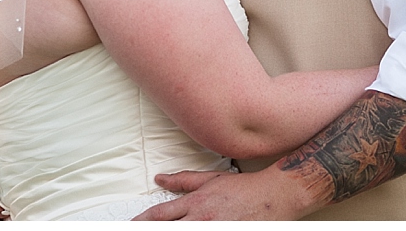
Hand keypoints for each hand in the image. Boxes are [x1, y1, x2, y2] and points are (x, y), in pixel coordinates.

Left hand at [132, 169, 311, 220]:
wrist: (275, 195)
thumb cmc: (244, 187)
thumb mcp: (211, 179)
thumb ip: (183, 181)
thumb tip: (160, 178)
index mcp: (195, 203)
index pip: (160, 215)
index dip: (141, 221)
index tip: (131, 224)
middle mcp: (201, 219)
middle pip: (168, 230)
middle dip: (150, 230)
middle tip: (136, 230)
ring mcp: (214, 230)